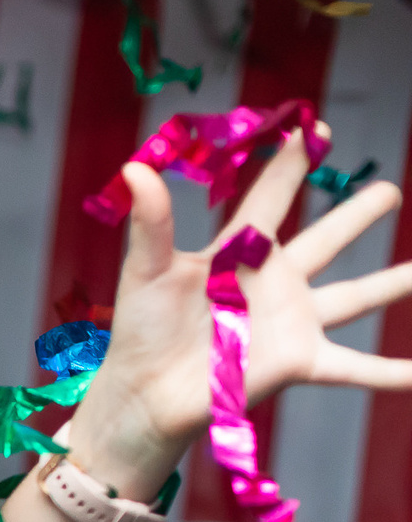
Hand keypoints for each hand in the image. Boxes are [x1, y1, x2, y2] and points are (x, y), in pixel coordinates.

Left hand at [66, 127, 411, 500]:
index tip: (315, 128)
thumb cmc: (140, 332)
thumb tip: (136, 165)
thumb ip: (152, 221)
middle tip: (391, 191)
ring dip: (397, 282)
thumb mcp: (146, 271)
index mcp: (237, 253)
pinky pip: (354, 368)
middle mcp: (273, 283)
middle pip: (327, 238)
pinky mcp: (297, 360)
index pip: (271, 196)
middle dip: (359, 214)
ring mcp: (290, 321)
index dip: (292, 161)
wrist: (143, 394)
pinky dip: (390, 374)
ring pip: (357, 295)